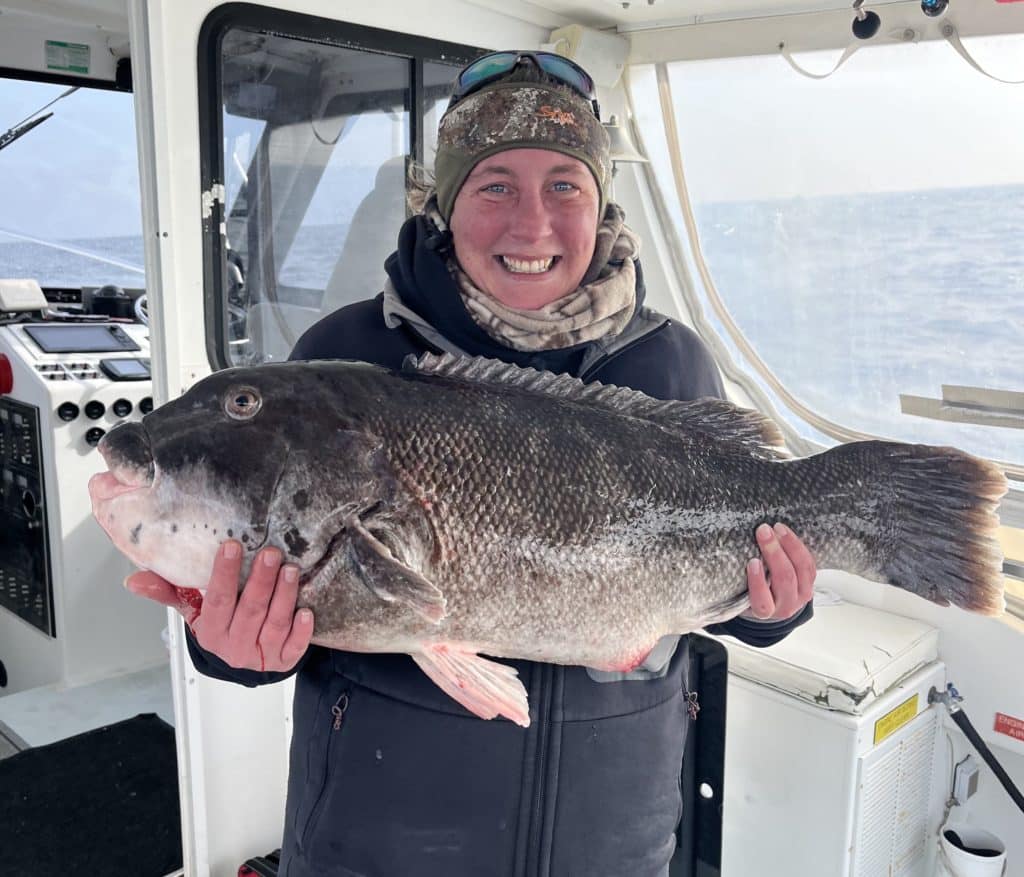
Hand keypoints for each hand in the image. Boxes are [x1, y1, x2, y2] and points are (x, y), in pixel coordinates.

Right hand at [124, 540, 313, 671]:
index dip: (225, 574)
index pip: (218, 600)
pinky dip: (301, 631)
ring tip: (291, 569)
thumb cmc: (220, 627)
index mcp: (212, 631)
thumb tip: (132, 580)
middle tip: (271, 552)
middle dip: (261, 580)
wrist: (242, 664)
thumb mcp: (194, 612)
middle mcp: (235, 645)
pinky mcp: (285, 661)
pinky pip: (294, 647)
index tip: (232, 546)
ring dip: (284, 596)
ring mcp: (261, 655)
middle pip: (250, 610)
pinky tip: (306, 611)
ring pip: (274, 624)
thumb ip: (169, 592)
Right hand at [743, 523, 815, 619]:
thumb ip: (738, 581)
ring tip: (776, 528)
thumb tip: (726, 554)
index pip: (762, 602)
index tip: (752, 562)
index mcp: (764, 612)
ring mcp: (801, 595)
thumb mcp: (739, 593)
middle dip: (774, 553)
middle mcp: (785, 606)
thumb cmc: (748, 594)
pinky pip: (808, 562)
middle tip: (763, 532)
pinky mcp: (810, 582)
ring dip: (789, 545)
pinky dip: (797, 545)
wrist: (772, 603)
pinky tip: (784, 531)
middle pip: (785, 580)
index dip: (758, 582)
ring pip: (801, 569)